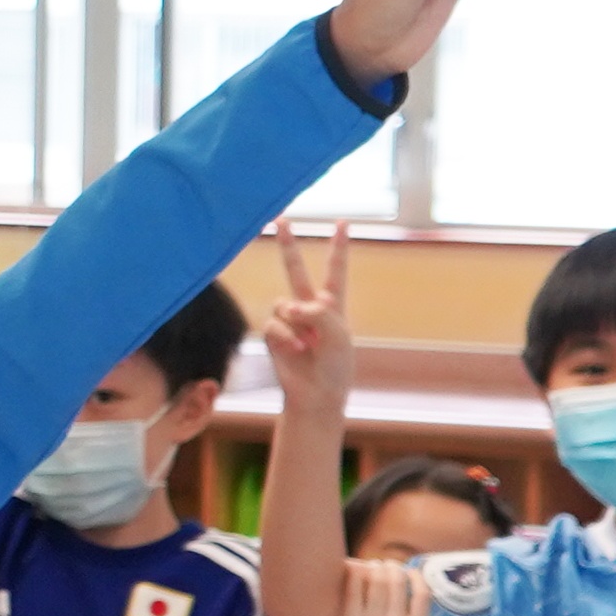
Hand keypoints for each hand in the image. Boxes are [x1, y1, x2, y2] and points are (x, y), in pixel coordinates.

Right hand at [261, 217, 358, 418]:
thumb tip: (289, 308)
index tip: (342, 222)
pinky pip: (274, 324)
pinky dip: (286, 337)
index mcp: (333, 305)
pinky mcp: (274, 335)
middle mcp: (309, 308)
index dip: (338, 246)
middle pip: (296, 270)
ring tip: (308, 344)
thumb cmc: (335, 367)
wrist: (317, 396)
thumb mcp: (339, 334)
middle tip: (281, 220)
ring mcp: (290, 321)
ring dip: (296, 322)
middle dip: (287, 245)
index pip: (335, 270)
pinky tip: (297, 351)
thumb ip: (318, 312)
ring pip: (283, 303)